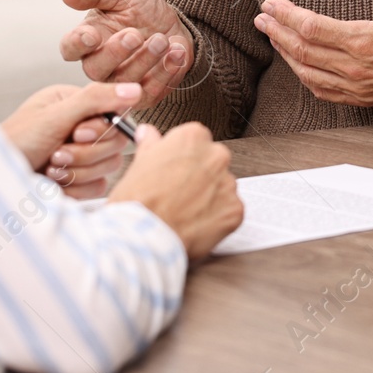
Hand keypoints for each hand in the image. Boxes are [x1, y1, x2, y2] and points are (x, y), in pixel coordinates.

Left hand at [1, 81, 141, 199]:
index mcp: (74, 104)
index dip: (100, 129)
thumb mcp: (55, 115)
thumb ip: (96, 99)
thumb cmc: (13, 144)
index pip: (115, 114)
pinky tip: (54, 183)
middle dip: (84, 153)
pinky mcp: (79, 181)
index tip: (77, 133)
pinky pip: (98, 186)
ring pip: (108, 166)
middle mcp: (80, 127)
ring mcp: (80, 156)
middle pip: (115, 143)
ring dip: (78, 171)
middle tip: (56, 153)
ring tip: (51, 167)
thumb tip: (135, 89)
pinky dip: (76, 187)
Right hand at [59, 0, 192, 107]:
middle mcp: (99, 66)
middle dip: (116, 53)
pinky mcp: (145, 94)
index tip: (90, 35)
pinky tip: (176, 52)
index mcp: (86, 41)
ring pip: (125, 82)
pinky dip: (166, 72)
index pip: (70, 48)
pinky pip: (151, 92)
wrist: (173, 20)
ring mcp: (122, 83)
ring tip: (161, 40)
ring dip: (145, 60)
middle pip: (95, 70)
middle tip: (135, 35)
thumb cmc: (139, 8)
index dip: (77, 44)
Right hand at [109, 122, 243, 261]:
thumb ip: (150, 145)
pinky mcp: (235, 210)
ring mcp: (228, 184)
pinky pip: (228, 211)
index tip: (174, 169)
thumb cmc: (138, 202)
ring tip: (184, 213)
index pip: (195, 141)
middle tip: (178, 194)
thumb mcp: (138, 165)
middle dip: (199, 177)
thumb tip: (148, 134)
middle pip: (212, 163)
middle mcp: (216, 156)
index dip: (182, 159)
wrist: (145, 238)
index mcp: (193, 138)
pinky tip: (195, 225)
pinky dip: (216, 219)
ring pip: (221, 187)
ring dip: (209, 197)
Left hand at [254, 0, 372, 106]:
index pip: (312, 28)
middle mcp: (355, 67)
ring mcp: (356, 86)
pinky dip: (304, 77)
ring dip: (285, 55)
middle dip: (277, 33)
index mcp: (364, 41)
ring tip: (272, 37)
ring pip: (307, 73)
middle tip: (261, 19)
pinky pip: (323, 91)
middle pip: (302, 51)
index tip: (271, 3)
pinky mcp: (361, 98)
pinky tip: (297, 66)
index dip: (287, 15)